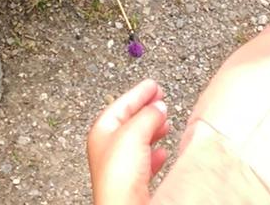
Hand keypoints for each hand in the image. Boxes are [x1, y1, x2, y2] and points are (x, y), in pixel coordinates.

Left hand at [87, 79, 170, 204]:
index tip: (153, 85)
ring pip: (138, 142)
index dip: (138, 93)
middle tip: (162, 99)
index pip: (121, 105)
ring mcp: (120, 167)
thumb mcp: (133, 133)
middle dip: (147, 110)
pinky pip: (145, 163)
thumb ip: (147, 116)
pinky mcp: (133, 184)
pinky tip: (164, 153)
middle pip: (129, 122)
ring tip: (167, 123)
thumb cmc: (119, 174)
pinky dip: (156, 154)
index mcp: (102, 131)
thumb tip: (159, 107)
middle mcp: (108, 148)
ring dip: (153, 130)